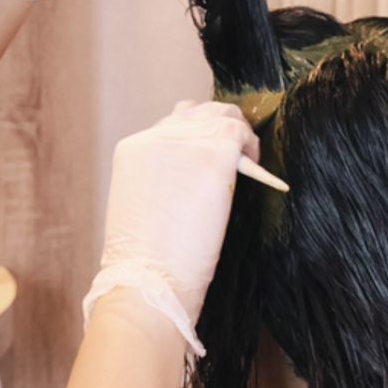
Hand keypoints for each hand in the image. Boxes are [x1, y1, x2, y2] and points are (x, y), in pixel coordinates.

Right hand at [100, 100, 258, 320]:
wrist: (149, 276)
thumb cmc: (146, 256)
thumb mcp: (140, 202)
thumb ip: (162, 176)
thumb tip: (191, 171)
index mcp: (132, 149)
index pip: (172, 124)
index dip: (196, 137)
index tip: (209, 157)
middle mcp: (155, 136)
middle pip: (197, 111)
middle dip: (218, 127)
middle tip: (234, 154)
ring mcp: (185, 141)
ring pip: (222, 114)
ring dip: (237, 133)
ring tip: (245, 161)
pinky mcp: (213, 153)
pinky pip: (241, 132)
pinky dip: (251, 146)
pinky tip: (255, 168)